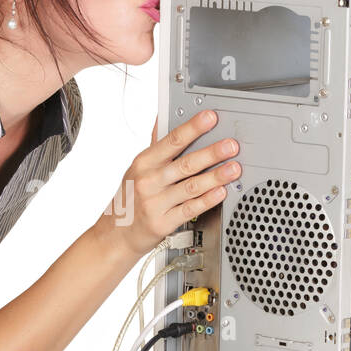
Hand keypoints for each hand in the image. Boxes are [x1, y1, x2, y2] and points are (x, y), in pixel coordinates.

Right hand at [97, 109, 239, 259]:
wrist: (116, 234)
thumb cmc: (130, 198)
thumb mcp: (137, 169)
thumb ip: (155, 145)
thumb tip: (162, 116)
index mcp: (144, 163)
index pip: (172, 140)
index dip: (193, 128)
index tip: (210, 118)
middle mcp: (148, 181)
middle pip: (185, 164)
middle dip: (211, 153)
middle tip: (231, 146)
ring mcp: (155, 203)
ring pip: (191, 186)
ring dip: (215, 177)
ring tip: (233, 169)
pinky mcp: (163, 222)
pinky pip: (190, 209)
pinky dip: (207, 200)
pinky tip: (220, 192)